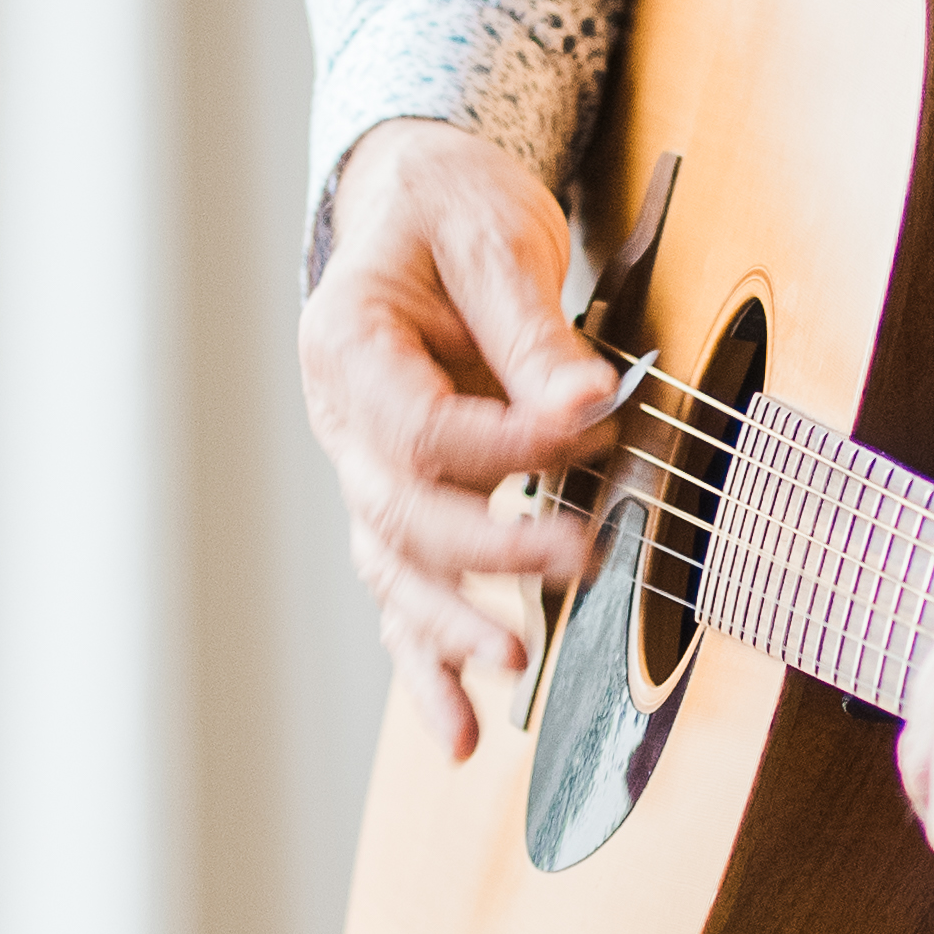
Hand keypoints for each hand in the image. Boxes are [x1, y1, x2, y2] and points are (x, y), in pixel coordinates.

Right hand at [307, 121, 623, 757]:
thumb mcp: (495, 237)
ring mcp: (364, 472)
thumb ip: (531, 328)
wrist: (423, 200)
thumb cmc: (453, 207)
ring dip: (449, 626)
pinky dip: (427, 665)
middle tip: (577, 557)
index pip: (419, 427)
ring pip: (392, 569)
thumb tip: (587, 403)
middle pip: (399, 511)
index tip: (591, 429)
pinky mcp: (402, 504)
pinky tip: (461, 733)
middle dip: (488, 547)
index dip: (506, 444)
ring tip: (509, 663)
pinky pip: (402, 596)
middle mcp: (342, 421)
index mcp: (346, 345)